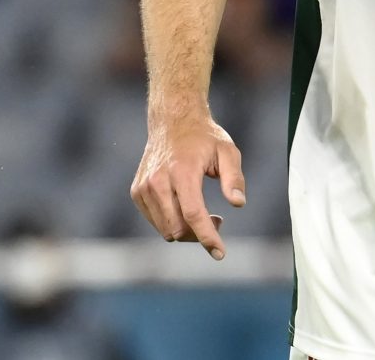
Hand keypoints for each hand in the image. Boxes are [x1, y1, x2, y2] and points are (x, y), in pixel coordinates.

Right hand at [131, 115, 245, 259]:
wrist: (173, 121)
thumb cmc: (204, 137)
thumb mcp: (228, 151)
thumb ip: (234, 178)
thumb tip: (238, 203)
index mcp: (181, 172)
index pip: (193, 215)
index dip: (207, 237)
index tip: (220, 253)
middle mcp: (158, 182)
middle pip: (178, 229)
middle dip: (200, 234)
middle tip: (218, 221)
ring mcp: (144, 188)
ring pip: (166, 230)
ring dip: (187, 230)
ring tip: (205, 214)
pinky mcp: (137, 192)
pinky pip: (156, 221)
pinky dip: (172, 222)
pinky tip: (185, 207)